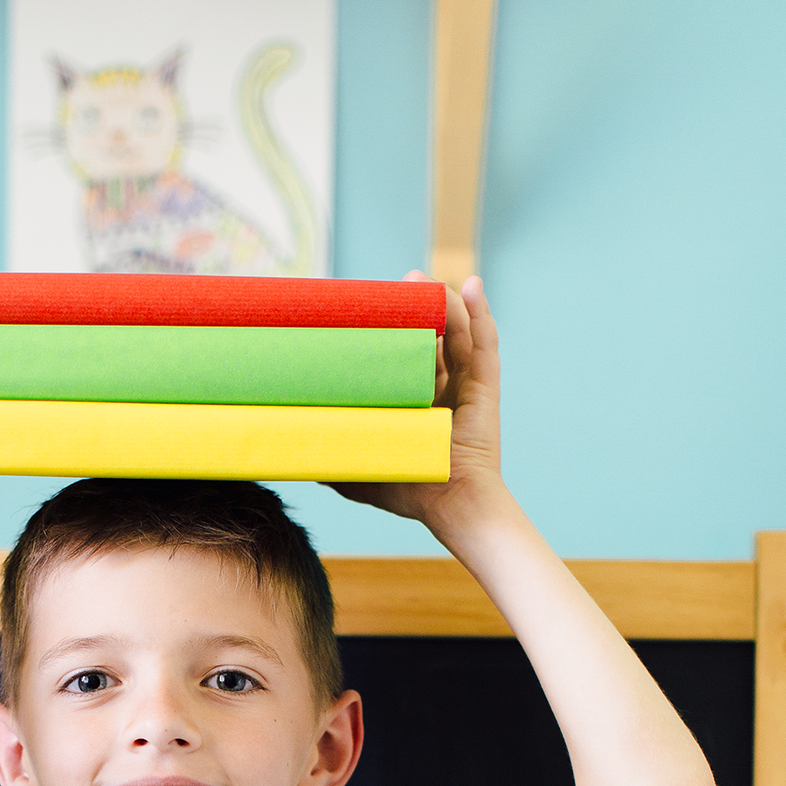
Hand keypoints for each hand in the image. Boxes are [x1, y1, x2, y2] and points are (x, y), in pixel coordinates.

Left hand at [328, 272, 503, 541]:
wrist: (451, 505)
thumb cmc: (410, 490)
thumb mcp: (363, 472)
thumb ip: (337, 460)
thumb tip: (298, 455)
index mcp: (419, 400)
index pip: (405, 354)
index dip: (393, 329)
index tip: (371, 307)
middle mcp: (445, 387)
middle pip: (433, 334)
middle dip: (418, 305)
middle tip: (399, 285)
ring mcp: (468, 384)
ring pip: (458, 331)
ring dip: (444, 300)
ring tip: (423, 281)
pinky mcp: (486, 386)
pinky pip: (485, 343)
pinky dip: (480, 313)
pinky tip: (470, 286)